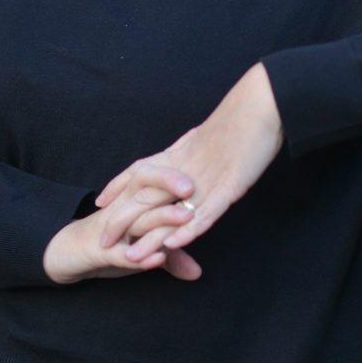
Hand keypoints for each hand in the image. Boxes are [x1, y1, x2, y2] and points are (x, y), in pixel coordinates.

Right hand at [43, 175, 202, 284]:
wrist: (68, 252)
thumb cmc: (110, 243)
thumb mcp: (143, 247)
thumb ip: (170, 256)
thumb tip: (197, 272)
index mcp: (133, 198)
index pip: (154, 174)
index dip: (175, 170)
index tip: (200, 166)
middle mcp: (123, 208)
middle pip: (146, 185)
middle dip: (170, 183)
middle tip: (194, 185)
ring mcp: (112, 229)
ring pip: (138, 217)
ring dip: (163, 217)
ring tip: (187, 217)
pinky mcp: (102, 252)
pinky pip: (122, 253)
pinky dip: (140, 258)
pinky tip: (158, 260)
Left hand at [93, 63, 283, 259]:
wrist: (260, 105)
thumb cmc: (241, 119)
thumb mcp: (211, 136)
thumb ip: (197, 149)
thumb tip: (192, 149)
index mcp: (180, 153)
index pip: (139, 171)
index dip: (118, 186)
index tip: (101, 201)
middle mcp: (185, 167)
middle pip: (146, 198)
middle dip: (123, 222)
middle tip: (103, 242)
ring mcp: (205, 178)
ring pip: (171, 213)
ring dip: (151, 238)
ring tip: (133, 257)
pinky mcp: (228, 187)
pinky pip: (205, 212)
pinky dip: (188, 229)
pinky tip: (174, 244)